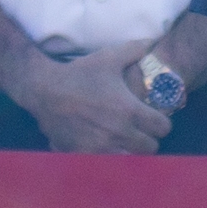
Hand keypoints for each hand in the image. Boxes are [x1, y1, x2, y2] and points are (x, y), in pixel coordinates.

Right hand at [7, 37, 176, 153]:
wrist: (44, 90)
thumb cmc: (79, 73)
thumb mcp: (108, 58)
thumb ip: (135, 50)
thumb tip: (151, 42)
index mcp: (129, 110)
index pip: (162, 128)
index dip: (161, 122)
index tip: (154, 118)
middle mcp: (118, 132)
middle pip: (150, 148)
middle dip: (148, 139)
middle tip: (140, 131)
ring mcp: (100, 147)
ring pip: (130, 160)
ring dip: (131, 151)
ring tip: (124, 140)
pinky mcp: (84, 155)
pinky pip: (106, 165)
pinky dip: (109, 159)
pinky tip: (105, 146)